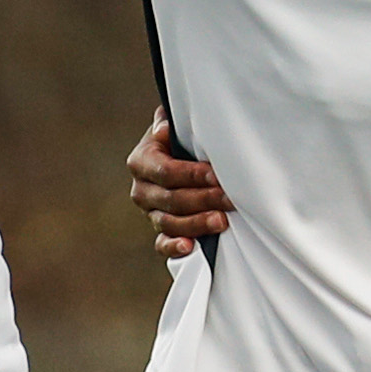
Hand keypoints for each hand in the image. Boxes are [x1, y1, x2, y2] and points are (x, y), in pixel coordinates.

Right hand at [126, 112, 231, 258]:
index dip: (192, 175)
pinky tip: (189, 246)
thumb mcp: (176, 127)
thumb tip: (165, 128)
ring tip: (221, 222)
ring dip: (196, 224)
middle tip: (229, 200)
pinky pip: (162, 244)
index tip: (216, 176)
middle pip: (171, 199)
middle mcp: (142, 189)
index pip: (166, 171)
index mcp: (141, 161)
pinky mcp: (161, 231)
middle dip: (203, 200)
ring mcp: (150, 212)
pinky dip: (174, 247)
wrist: (178, 155)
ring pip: (169, 223)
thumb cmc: (181, 140)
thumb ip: (170, 124)